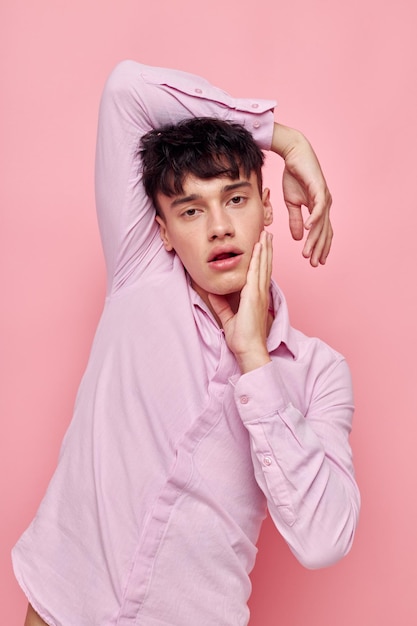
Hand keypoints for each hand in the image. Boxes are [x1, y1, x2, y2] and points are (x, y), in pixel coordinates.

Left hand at [208, 231, 272, 373]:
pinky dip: (258, 259)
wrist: (249, 349)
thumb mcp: (229, 318)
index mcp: (256, 298)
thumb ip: (222, 306)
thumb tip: (214, 294)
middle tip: (267, 234)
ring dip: (264, 249)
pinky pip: (256, 273)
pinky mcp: (254, 296)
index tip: (261, 246)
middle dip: (266, 249)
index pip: (260, 274)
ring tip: (266, 235)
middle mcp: (260, 293)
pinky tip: (258, 248)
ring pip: (263, 266)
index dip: (262, 259)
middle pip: (264, 266)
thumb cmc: (242, 338)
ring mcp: (259, 293)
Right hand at [272, 123, 332, 266]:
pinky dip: (313, 219)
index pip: (322, 232)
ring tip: (307, 252)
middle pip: (324, 232)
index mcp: (319, 209)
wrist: (294, 155)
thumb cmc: (293, 176)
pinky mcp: (319, 189)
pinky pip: (318, 207)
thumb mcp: (291, 203)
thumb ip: (295, 220)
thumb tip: (297, 237)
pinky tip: (307, 229)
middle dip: (318, 249)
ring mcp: (324, 197)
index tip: (315, 261)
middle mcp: (325, 205)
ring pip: (321, 223)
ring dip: (314, 239)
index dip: (320, 247)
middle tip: (313, 263)